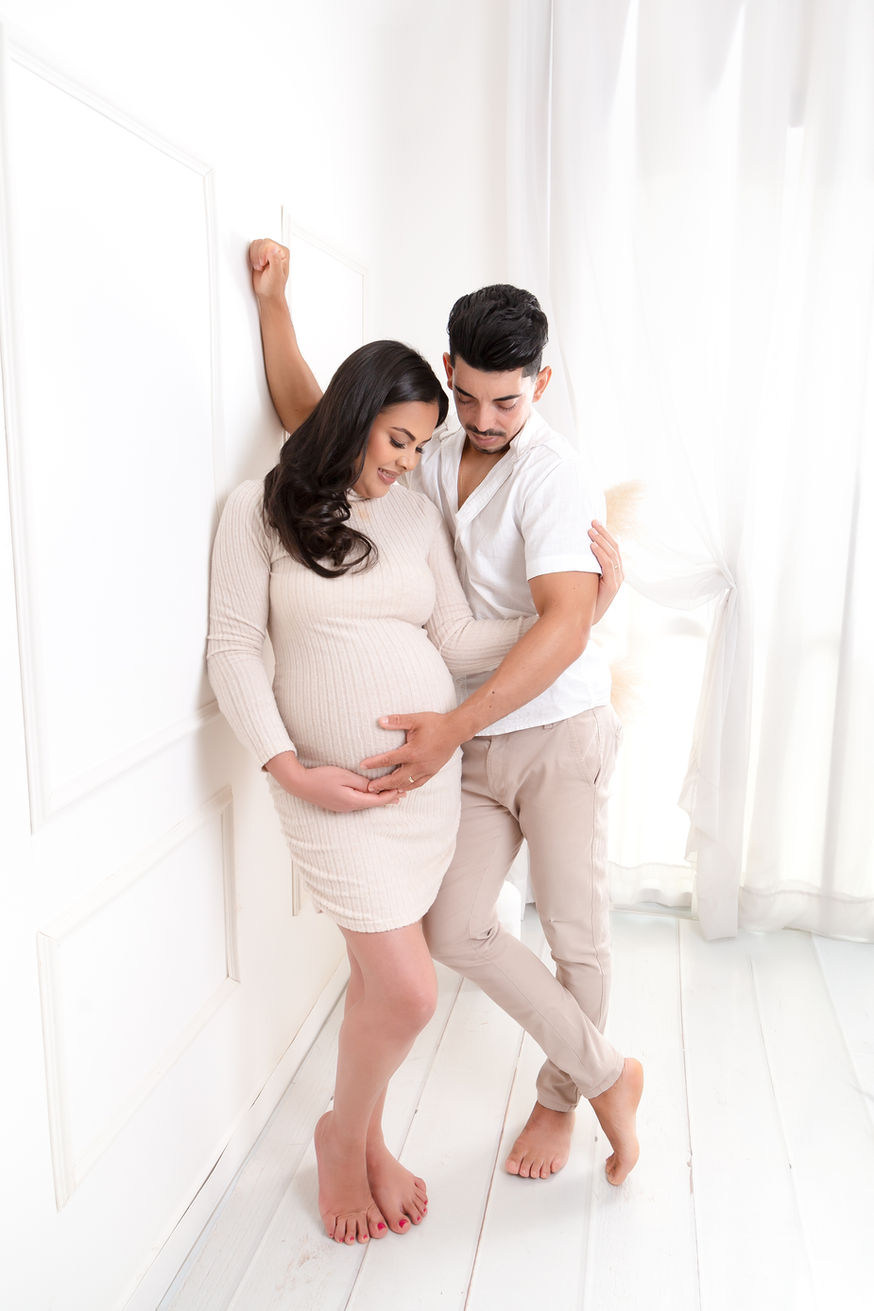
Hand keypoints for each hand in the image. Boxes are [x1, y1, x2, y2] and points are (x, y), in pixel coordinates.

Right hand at [248, 238, 289, 302]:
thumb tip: (273, 248)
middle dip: (258, 256)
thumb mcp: (275, 274)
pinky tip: (256, 266)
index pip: (268, 243)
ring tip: (259, 267)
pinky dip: (251, 257)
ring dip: (254, 257)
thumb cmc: (274, 287)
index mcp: (283, 252)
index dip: (263, 254)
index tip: (264, 264)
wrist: (268, 294)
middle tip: (262, 267)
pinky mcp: (260, 254)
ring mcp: (267, 252)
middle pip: (261, 243)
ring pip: (255, 244)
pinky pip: (252, 249)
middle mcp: (276, 250)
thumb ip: (275, 260)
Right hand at [265, 752, 402, 811]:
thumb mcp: (344, 776)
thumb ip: (361, 782)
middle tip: (404, 793)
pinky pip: (358, 802)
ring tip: (393, 794)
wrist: (299, 783)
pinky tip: (371, 794)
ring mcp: (343, 807)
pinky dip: (369, 798)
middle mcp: (349, 807)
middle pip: (374, 804)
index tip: (403, 789)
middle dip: (389, 798)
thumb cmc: (321, 777)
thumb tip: (375, 786)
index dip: (391, 795)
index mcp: (353, 801)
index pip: (377, 800)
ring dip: (379, 798)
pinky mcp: (338, 804)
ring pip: (366, 804)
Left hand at [359, 712, 462, 792]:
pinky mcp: (433, 771)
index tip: (362, 766)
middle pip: (396, 778)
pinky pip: (418, 783)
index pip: (389, 759)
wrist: (456, 730)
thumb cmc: (435, 723)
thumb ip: (397, 721)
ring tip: (383, 791)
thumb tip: (380, 721)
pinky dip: (409, 787)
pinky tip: (402, 788)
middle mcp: (418, 764)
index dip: (374, 763)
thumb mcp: (415, 719)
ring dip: (394, 788)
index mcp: (412, 751)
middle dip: (382, 784)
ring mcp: (426, 769)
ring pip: (407, 784)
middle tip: (369, 788)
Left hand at [588, 520, 623, 622]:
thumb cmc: (579, 600)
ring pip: (612, 554)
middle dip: (603, 533)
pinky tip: (592, 545)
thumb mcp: (583, 579)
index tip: (593, 523)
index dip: (605, 534)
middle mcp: (618, 574)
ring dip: (601, 540)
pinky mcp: (612, 587)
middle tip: (592, 521)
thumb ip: (583, 565)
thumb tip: (571, 548)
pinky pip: (608, 565)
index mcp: (614, 571)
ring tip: (590, 531)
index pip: (613, 547)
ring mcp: (616, 580)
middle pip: (614, 547)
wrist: (580, 622)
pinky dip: (600, 554)